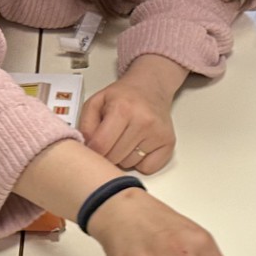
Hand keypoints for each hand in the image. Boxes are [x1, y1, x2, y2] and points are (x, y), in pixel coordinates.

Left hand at [79, 56, 187, 173]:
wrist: (151, 87)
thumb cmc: (123, 96)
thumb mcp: (96, 102)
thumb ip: (86, 124)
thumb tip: (86, 148)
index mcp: (123, 109)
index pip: (101, 146)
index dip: (92, 151)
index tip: (93, 146)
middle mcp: (143, 121)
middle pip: (114, 158)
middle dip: (107, 153)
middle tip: (111, 139)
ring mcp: (158, 133)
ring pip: (129, 164)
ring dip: (123, 157)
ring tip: (126, 139)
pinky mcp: (169, 143)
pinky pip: (147, 168)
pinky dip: (140, 162)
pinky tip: (139, 145)